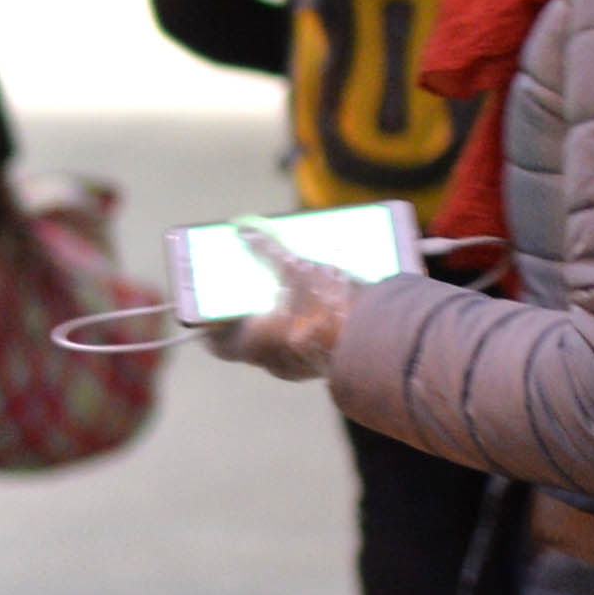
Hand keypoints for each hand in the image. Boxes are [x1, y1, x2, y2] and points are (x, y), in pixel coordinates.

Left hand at [208, 231, 351, 380]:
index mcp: (254, 345)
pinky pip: (308, 342)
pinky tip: (321, 300)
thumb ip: (265, 248)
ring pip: (282, 340)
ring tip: (290, 286)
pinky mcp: (328, 363)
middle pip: (251, 337)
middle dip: (250, 311)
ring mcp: (302, 366)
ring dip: (282, 317)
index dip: (209, 324)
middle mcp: (273, 362)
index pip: (217, 343)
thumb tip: (242, 228)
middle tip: (251, 286)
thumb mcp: (295, 268)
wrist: (385, 340)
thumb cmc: (328, 306)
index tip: (208, 305)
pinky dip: (308, 323)